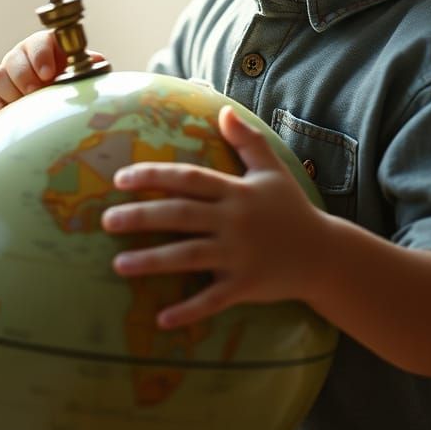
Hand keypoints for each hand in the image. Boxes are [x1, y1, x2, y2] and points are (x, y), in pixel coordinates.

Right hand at [0, 29, 105, 117]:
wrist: (60, 104)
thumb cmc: (73, 83)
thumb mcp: (81, 72)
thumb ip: (88, 65)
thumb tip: (97, 61)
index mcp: (44, 46)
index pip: (38, 43)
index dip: (40, 56)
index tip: (49, 73)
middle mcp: (21, 58)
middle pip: (13, 59)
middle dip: (24, 76)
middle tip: (36, 92)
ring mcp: (5, 77)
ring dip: (10, 92)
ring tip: (26, 105)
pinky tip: (6, 115)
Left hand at [101, 105, 327, 328]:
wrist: (324, 253)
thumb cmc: (291, 208)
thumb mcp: (272, 170)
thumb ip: (247, 141)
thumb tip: (223, 111)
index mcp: (237, 191)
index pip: (189, 178)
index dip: (154, 176)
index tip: (121, 178)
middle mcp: (234, 221)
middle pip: (180, 215)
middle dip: (141, 216)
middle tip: (106, 220)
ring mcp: (239, 255)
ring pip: (188, 256)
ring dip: (152, 261)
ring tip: (118, 264)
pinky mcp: (245, 286)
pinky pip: (212, 300)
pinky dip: (187, 311)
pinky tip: (161, 319)